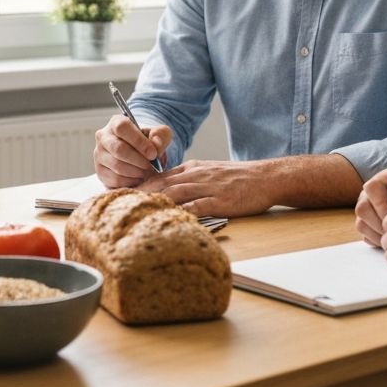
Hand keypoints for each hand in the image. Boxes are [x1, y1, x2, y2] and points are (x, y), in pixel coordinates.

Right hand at [93, 115, 171, 186]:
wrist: (137, 154)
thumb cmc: (147, 141)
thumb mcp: (158, 134)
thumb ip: (160, 135)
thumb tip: (156, 145)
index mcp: (116, 123)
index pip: (122, 128)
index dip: (138, 141)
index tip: (153, 154)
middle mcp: (103, 137)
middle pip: (118, 149)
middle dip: (139, 160)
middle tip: (151, 166)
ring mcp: (99, 155)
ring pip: (117, 166)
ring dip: (136, 172)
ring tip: (146, 171)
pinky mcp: (100, 171)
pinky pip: (115, 179)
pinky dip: (130, 181)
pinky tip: (138, 177)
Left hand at [136, 159, 278, 217]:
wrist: (265, 177)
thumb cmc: (238, 178)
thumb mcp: (209, 172)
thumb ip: (189, 179)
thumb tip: (168, 190)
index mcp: (192, 169)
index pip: (160, 175)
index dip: (140, 184)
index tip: (123, 192)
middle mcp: (196, 175)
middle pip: (161, 183)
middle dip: (139, 192)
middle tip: (120, 202)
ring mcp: (207, 187)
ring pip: (175, 192)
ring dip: (153, 200)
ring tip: (136, 209)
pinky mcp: (220, 200)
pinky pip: (198, 205)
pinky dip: (182, 212)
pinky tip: (169, 218)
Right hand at [355, 169, 386, 246]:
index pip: (372, 187)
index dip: (382, 204)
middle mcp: (374, 192)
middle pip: (362, 207)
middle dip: (379, 223)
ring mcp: (369, 207)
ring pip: (361, 221)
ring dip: (378, 233)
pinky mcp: (369, 222)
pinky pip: (364, 232)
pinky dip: (376, 239)